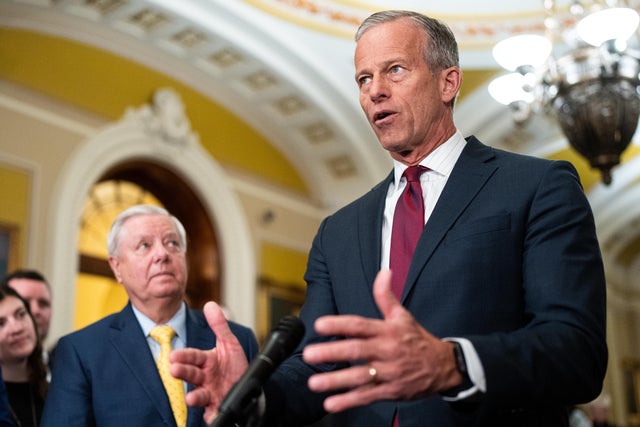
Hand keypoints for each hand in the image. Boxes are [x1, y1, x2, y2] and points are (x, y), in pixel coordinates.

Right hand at [169, 301, 248, 422]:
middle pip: (192, 374)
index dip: (184, 356)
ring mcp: (211, 392)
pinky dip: (211, 415)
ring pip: (199, 395)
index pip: (193, 357)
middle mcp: (206, 378)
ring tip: (191, 398)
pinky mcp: (218, 406)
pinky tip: (210, 415)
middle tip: (174, 370)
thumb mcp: (229, 344)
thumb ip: (219, 326)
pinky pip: (212, 412)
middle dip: (183, 372)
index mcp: (206, 361)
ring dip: (194, 397)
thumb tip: (210, 304)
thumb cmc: (235, 365)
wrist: (250, 386)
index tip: (173, 356)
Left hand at [302, 269, 461, 412]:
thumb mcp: (402, 316)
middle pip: (357, 350)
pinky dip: (349, 401)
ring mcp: (388, 373)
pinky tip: (331, 403)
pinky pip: (367, 396)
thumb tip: (383, 272)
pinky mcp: (390, 391)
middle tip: (310, 354)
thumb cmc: (417, 339)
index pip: (360, 325)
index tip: (319, 324)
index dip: (340, 324)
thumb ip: (386, 296)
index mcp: (387, 331)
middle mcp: (386, 351)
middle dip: (332, 352)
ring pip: (360, 376)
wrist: (443, 367)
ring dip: (336, 381)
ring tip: (314, 383)